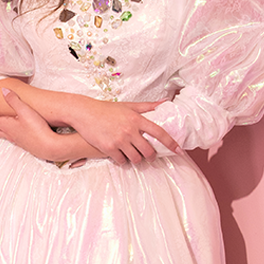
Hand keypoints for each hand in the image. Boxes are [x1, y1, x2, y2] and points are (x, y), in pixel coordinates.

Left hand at [0, 90, 65, 161]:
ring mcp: (16, 140)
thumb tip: (4, 90)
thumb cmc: (37, 129)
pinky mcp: (24, 143)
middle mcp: (9, 134)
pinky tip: (12, 129)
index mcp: (6, 126)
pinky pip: (9, 136)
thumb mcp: (25, 111)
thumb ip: (14, 100)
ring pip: (0, 133)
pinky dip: (5, 131)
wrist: (49, 147)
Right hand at [66, 96, 181, 165]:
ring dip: (137, 160)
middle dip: (151, 156)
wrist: (84, 113)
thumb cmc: (107, 109)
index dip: (171, 143)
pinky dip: (123, 161)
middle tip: (150, 156)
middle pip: (148, 151)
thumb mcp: (128, 106)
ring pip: (136, 158)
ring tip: (135, 157)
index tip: (179, 150)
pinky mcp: (109, 148)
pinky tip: (122, 157)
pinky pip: (122, 161)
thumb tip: (165, 102)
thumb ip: (147, 106)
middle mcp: (130, 130)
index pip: (159, 132)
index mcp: (137, 119)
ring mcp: (119, 140)